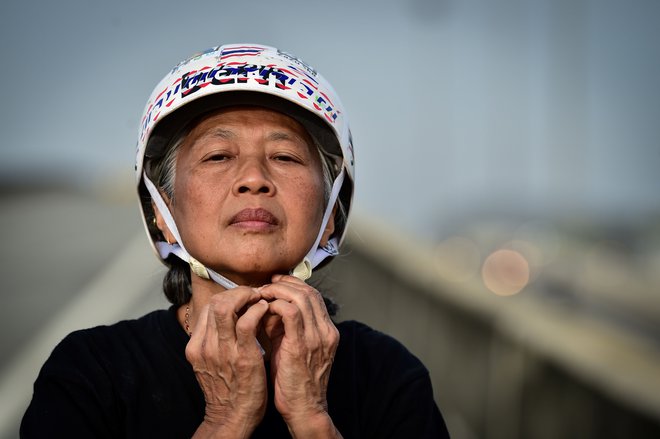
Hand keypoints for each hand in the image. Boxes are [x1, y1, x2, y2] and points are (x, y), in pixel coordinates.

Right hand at [186, 287, 269, 437]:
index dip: (227, 296)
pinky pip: (247, 323)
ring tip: (260, 299)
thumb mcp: (212, 362)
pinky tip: (265, 310)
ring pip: (226, 307)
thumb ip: (214, 340)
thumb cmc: (228, 389)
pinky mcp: (243, 357)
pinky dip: (257, 310)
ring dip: (246, 297)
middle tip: (253, 294)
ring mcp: (223, 351)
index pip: (208, 307)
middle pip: (214, 302)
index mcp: (197, 346)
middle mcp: (206, 346)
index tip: (243, 298)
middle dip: (236, 292)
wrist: (232, 418)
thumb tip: (227, 317)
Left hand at [259, 275, 340, 436]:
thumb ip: (285, 328)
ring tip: (263, 293)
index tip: (276, 282)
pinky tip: (264, 309)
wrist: (304, 409)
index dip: (294, 285)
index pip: (314, 296)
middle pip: (309, 292)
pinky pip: (290, 312)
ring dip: (279, 291)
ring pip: (301, 297)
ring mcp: (316, 337)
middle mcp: (326, 331)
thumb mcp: (294, 349)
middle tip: (266, 283)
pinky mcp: (302, 345)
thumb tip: (266, 309)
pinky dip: (276, 305)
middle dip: (286, 283)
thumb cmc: (294, 382)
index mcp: (326, 331)